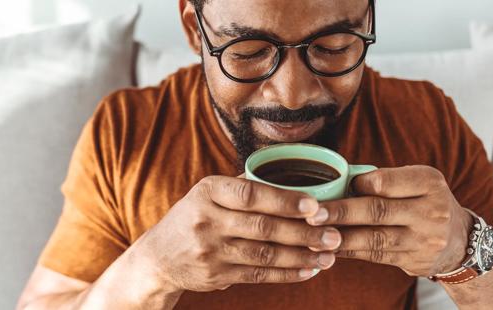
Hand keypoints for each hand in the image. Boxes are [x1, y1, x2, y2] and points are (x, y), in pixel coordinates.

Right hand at [135, 175, 341, 292]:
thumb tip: (294, 179)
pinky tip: (308, 270)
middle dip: (304, 232)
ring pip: (265, 254)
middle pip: (263, 227)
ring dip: (301, 256)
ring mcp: (210, 250)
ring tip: (329, 255)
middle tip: (335, 235)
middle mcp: (207, 220)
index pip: (250, 194)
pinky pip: (258, 275)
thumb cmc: (194, 217)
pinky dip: (286, 274)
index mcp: (208, 191)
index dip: (285, 200)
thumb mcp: (207, 194)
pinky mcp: (216, 275)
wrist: (158, 257)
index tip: (316, 205)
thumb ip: (243, 188)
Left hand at [305, 166, 472, 276]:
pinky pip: (375, 255)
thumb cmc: (425, 201)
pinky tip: (330, 247)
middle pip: (377, 211)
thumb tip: (338, 181)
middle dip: (341, 212)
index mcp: (428, 183)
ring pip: (374, 238)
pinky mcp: (414, 261)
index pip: (386, 182)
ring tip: (314, 234)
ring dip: (340, 237)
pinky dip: (350, 251)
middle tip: (313, 214)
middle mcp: (430, 211)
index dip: (357, 185)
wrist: (460, 241)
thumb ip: (385, 180)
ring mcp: (423, 239)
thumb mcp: (416, 182)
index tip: (335, 187)